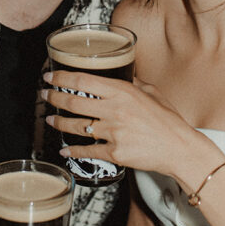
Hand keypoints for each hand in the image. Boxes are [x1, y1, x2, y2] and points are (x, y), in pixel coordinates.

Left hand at [42, 70, 205, 185]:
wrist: (180, 148)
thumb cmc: (168, 120)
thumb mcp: (152, 93)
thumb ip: (134, 83)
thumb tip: (124, 73)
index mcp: (122, 91)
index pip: (83, 80)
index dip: (61, 78)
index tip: (49, 77)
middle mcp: (114, 110)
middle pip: (73, 102)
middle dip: (53, 98)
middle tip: (44, 96)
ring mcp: (114, 132)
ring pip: (76, 126)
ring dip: (59, 123)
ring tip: (50, 120)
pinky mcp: (115, 153)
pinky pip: (88, 151)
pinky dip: (73, 151)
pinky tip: (65, 150)